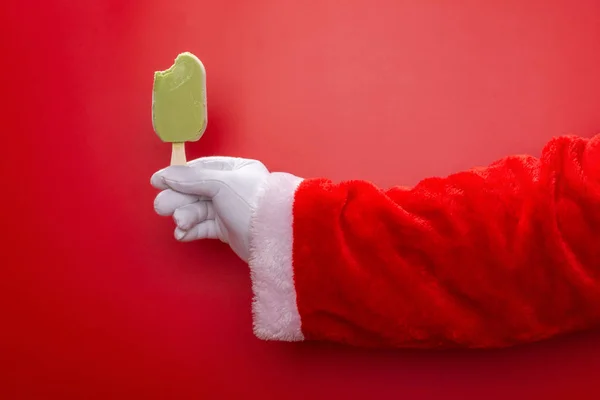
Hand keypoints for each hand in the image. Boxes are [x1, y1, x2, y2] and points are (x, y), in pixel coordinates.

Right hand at [151, 157, 269, 261]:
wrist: (272, 238)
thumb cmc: (253, 203)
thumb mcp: (221, 184)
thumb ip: (192, 179)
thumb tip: (166, 174)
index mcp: (237, 170)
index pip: (201, 168)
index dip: (178, 175)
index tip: (158, 181)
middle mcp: (233, 188)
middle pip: (197, 190)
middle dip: (178, 198)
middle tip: (161, 207)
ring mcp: (230, 209)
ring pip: (198, 210)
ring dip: (185, 216)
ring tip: (180, 222)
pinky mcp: (228, 229)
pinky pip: (204, 227)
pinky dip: (191, 230)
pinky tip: (182, 233)